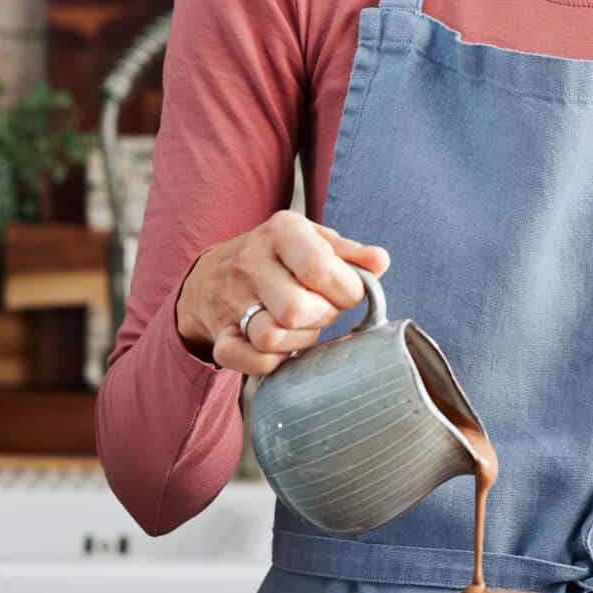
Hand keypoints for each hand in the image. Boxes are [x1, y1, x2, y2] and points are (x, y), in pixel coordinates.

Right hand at [175, 212, 389, 374]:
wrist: (213, 274)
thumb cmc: (278, 257)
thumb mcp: (313, 240)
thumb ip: (350, 253)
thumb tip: (380, 262)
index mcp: (281, 231)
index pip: (320, 269)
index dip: (346, 291)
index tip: (348, 293)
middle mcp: (251, 262)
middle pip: (296, 308)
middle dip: (324, 317)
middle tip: (325, 310)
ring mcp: (232, 300)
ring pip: (272, 337)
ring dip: (301, 340)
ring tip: (305, 326)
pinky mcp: (221, 335)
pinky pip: (252, 361)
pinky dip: (274, 362)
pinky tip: (283, 347)